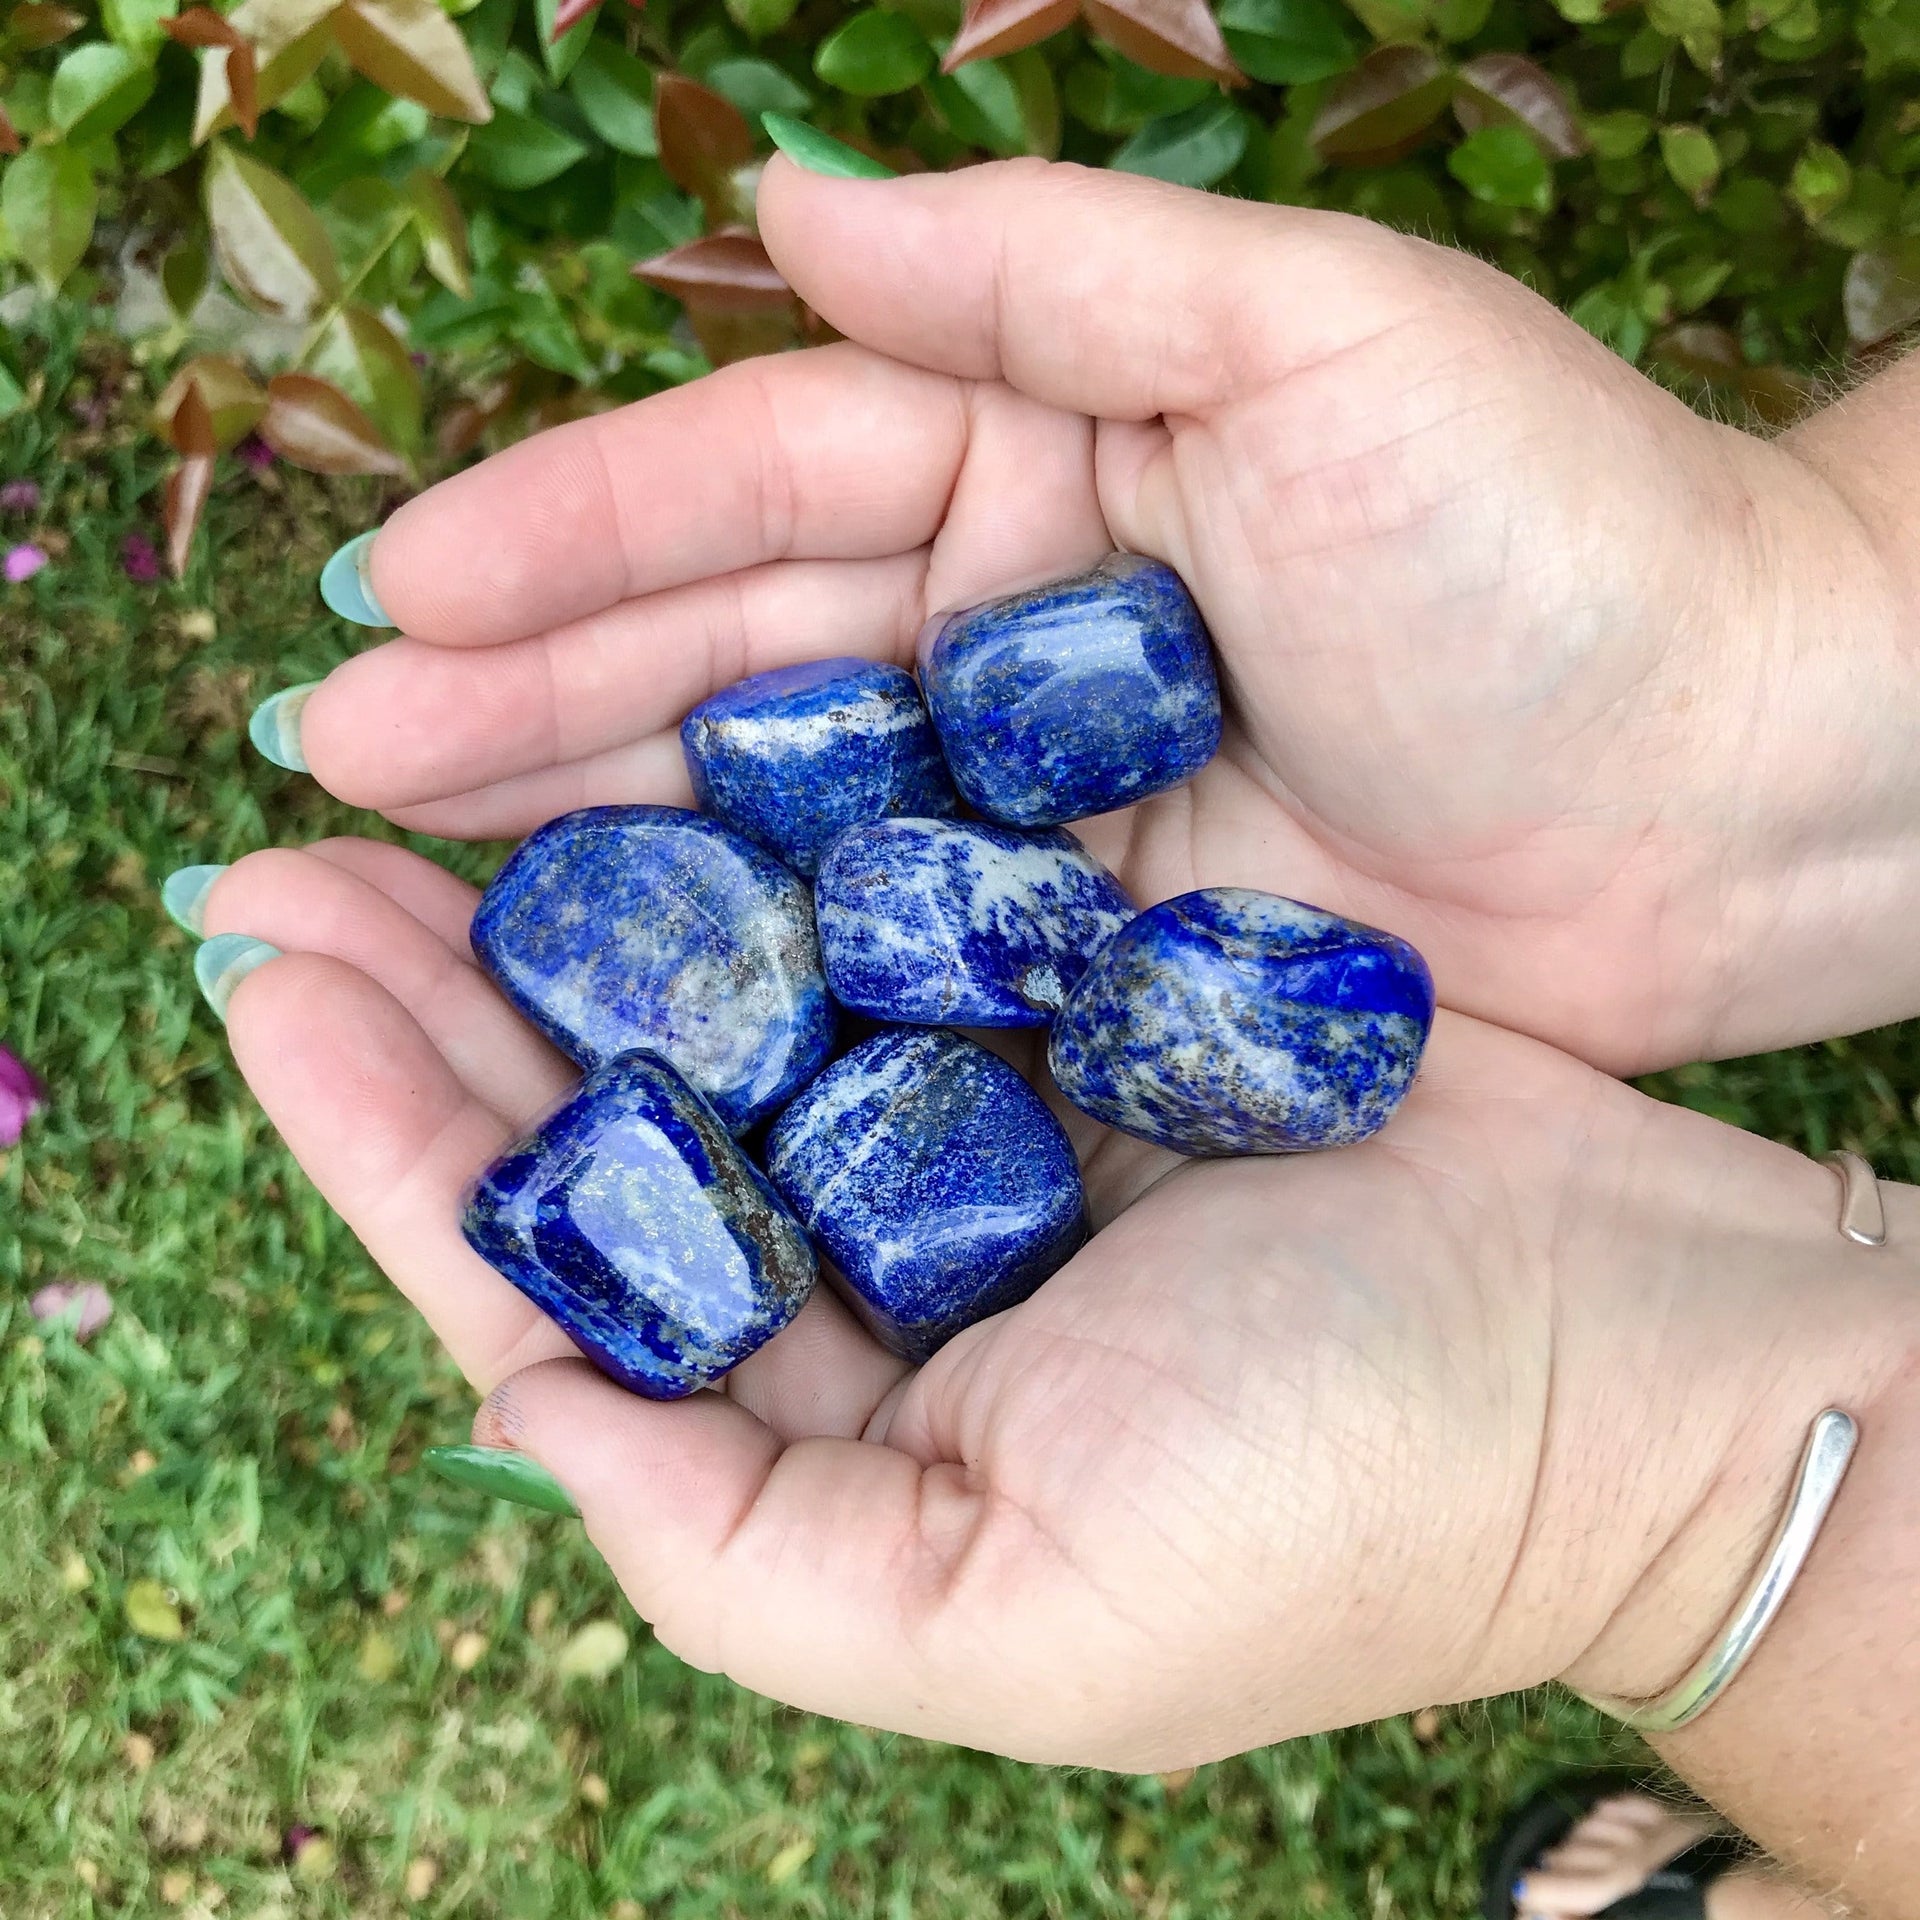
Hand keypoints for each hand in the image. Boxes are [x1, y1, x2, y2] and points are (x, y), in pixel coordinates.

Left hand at [198, 842, 1919, 1766]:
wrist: (1622, 1358)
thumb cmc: (1340, 1504)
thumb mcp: (1006, 1621)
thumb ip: (728, 1551)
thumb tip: (513, 1420)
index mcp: (826, 1423)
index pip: (546, 1285)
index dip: (392, 1142)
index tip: (270, 987)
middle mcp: (875, 1267)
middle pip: (604, 1118)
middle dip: (436, 992)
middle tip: (288, 850)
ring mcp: (973, 1118)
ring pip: (718, 992)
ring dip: (574, 891)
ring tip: (422, 770)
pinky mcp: (1074, 997)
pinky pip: (878, 901)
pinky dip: (768, 837)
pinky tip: (664, 749)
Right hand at [281, 162, 1917, 1074]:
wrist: (1742, 784)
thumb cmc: (1560, 541)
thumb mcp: (1313, 341)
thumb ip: (1047, 275)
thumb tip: (780, 208)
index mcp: (1040, 456)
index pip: (759, 478)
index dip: (568, 532)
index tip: (390, 593)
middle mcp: (1008, 624)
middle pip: (724, 650)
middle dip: (522, 695)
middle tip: (331, 759)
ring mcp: (1034, 799)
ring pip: (771, 809)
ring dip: (591, 836)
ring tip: (406, 868)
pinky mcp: (1083, 946)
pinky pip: (879, 950)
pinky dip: (749, 969)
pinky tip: (616, 998)